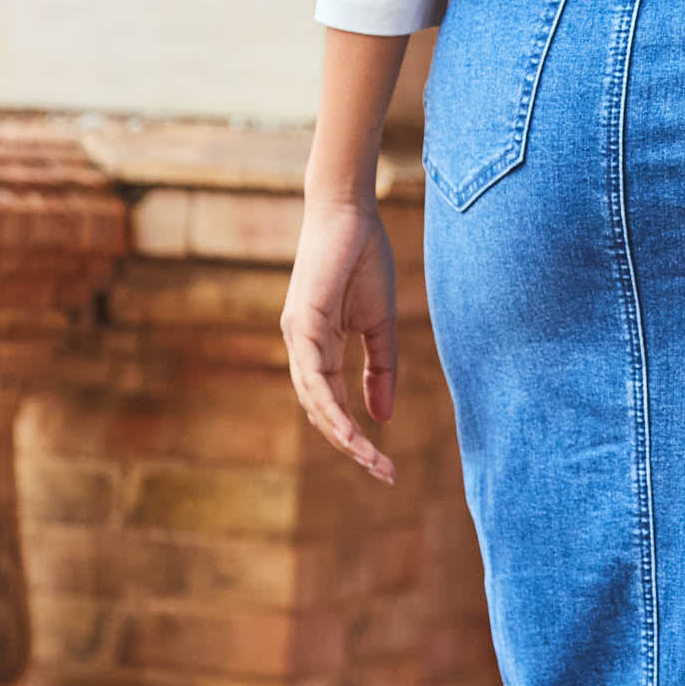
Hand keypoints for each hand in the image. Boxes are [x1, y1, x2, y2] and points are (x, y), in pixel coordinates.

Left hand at [280, 195, 398, 484]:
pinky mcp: (303, 321)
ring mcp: (299, 336)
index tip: (385, 466)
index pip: (332, 405)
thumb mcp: (380, 324)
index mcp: (318, 348)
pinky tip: (348, 428)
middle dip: (351, 447)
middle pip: (320, 413)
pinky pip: (313, 375)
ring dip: (342, 435)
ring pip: (314, 401)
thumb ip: (380, 370)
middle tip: (383, 474)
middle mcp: (302, 347)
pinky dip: (329, 405)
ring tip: (370, 459)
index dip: (356, 438)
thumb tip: (381, 419)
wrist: (349, 212)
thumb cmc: (363, 260)